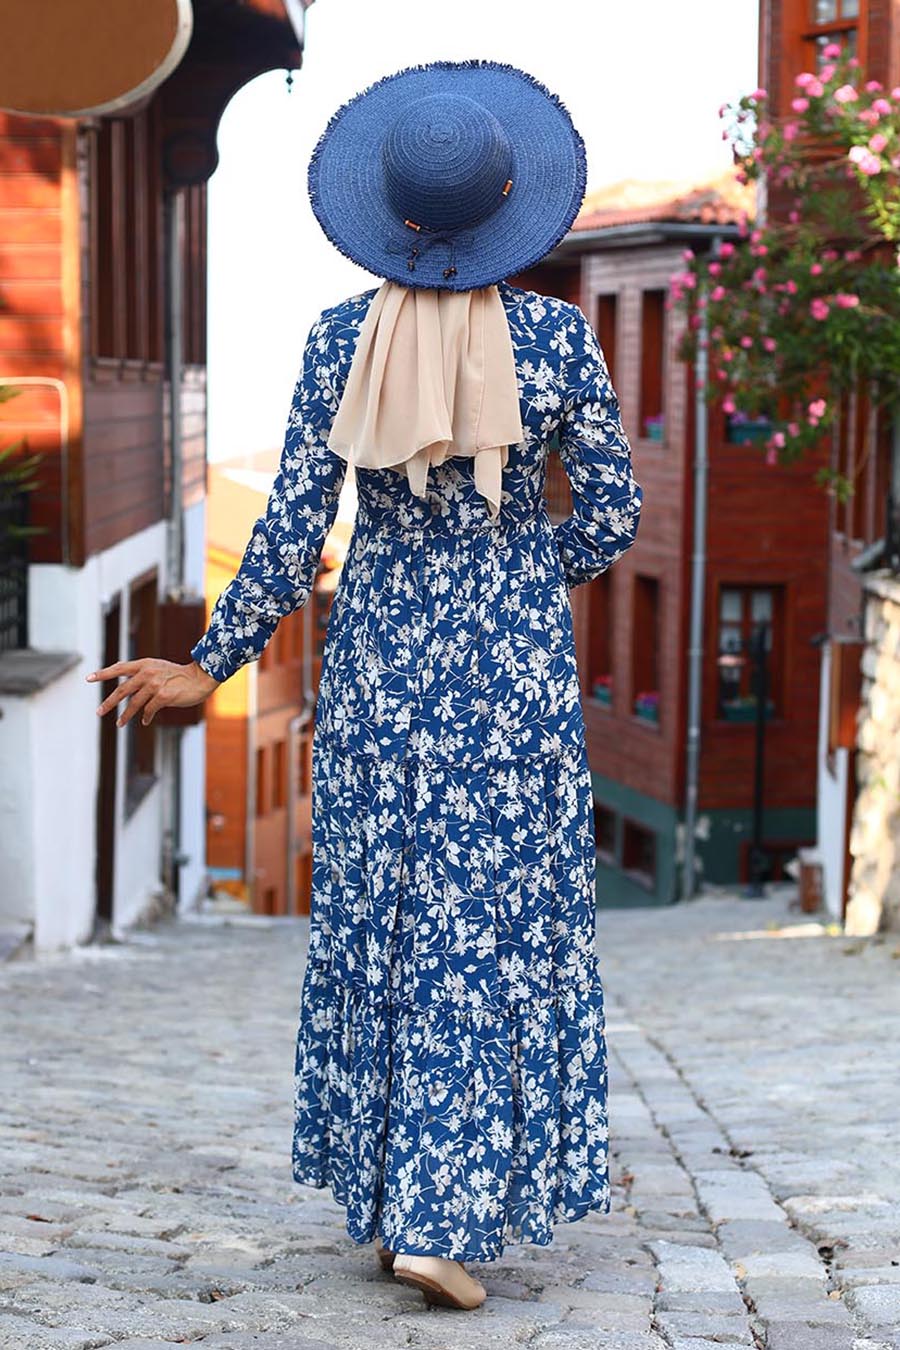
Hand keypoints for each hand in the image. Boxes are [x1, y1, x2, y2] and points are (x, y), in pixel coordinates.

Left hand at [86, 659, 220, 726]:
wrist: (199, 678)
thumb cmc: (178, 674)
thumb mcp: (157, 667)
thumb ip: (141, 672)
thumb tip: (122, 676)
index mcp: (144, 664)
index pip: (119, 668)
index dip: (104, 673)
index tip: (89, 678)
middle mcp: (147, 673)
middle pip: (122, 690)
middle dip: (109, 703)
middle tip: (99, 712)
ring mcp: (155, 684)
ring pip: (134, 703)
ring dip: (126, 715)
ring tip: (120, 724)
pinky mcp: (163, 696)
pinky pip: (148, 710)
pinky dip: (145, 717)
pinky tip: (144, 721)